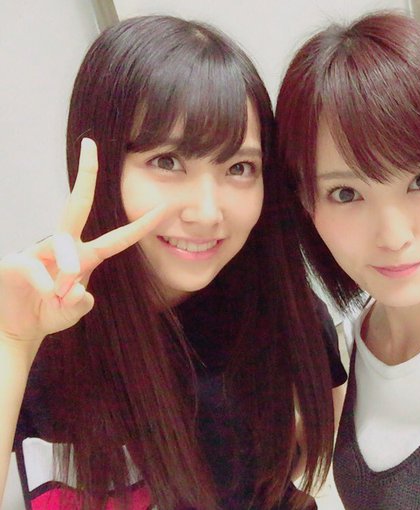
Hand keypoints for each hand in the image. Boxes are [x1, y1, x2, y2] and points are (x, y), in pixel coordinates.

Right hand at [0, 138, 164, 348]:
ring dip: (65, 276)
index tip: (163, 207)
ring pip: (62, 248)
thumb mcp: (73, 310)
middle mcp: (63, 245)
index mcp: (85, 256)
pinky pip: (35, 266)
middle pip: (77, 203)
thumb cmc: (47, 313)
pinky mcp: (14, 259)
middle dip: (85, 174)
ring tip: (57, 298)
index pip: (119, 238)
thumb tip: (80, 290)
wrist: (15, 330)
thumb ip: (81, 302)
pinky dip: (46, 286)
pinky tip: (45, 295)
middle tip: (90, 144)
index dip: (142, 225)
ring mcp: (37, 249)